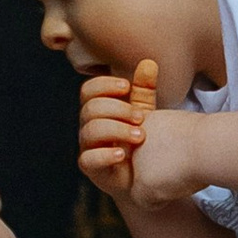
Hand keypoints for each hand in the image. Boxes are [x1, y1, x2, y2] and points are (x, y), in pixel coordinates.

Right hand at [78, 60, 157, 202]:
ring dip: (117, 130)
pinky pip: (88, 160)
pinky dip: (105, 155)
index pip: (89, 91)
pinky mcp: (92, 170)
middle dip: (117, 109)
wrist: (144, 175)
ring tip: (140, 137)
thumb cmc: (139, 140)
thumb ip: (144, 90)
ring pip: (90, 131)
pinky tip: (123, 154)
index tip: (126, 86)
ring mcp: (88, 148)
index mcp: (98, 109)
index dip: (104, 85)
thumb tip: (148, 62)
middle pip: (90, 109)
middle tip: (140, 117)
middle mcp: (88, 127)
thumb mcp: (143, 112)